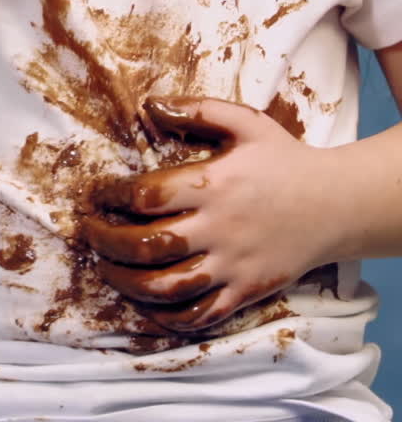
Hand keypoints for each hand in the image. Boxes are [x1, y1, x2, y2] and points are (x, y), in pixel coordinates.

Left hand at [82, 97, 335, 332]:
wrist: (334, 204)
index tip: (93, 195)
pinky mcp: (244, 292)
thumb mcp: (244, 121)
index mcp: (212, 184)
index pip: (145, 196)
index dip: (110, 197)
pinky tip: (143, 305)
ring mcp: (231, 265)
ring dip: (124, 282)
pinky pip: (198, 315)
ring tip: (103, 268)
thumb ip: (196, 110)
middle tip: (86, 233)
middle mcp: (218, 228)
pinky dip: (164, 317)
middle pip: (147, 246)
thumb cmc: (282, 158)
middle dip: (106, 242)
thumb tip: (149, 104)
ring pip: (166, 287)